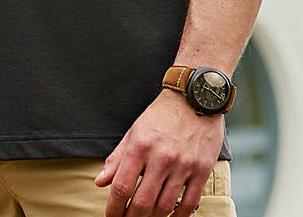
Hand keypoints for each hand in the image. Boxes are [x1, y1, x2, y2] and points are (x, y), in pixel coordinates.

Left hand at [94, 89, 224, 216]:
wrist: (194, 97)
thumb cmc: (162, 115)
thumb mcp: (135, 131)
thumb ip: (117, 158)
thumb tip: (100, 182)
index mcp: (140, 146)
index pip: (122, 187)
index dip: (114, 208)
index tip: (112, 216)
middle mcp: (161, 157)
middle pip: (142, 202)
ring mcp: (183, 165)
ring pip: (165, 206)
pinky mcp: (201, 169)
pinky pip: (189, 203)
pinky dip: (178, 216)